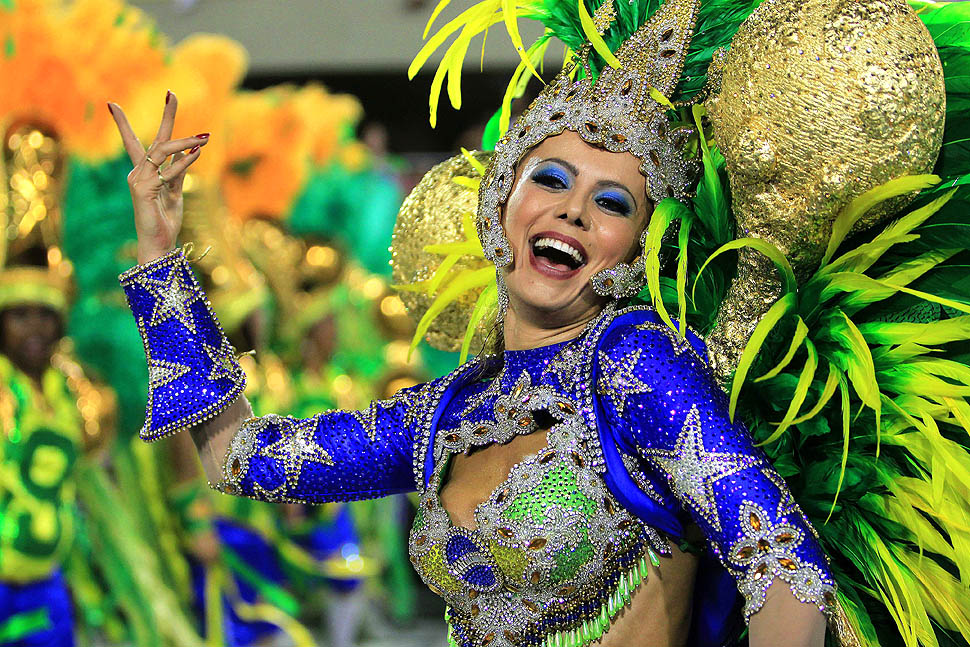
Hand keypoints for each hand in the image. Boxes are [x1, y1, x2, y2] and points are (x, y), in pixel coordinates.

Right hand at [108, 91, 210, 264]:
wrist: (158, 244)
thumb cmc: (165, 220)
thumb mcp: (175, 192)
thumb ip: (178, 172)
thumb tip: (188, 152)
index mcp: (143, 173)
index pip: (134, 143)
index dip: (122, 124)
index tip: (111, 103)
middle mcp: (137, 173)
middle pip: (153, 139)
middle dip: (165, 115)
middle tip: (172, 93)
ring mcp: (139, 181)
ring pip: (163, 152)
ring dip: (185, 142)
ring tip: (205, 136)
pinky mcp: (144, 190)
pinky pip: (168, 171)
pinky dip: (184, 162)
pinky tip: (197, 152)